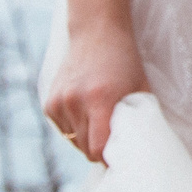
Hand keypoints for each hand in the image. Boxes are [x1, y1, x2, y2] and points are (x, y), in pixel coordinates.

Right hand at [43, 27, 147, 165]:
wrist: (96, 33)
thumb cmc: (125, 61)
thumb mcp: (140, 88)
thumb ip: (139, 117)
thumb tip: (142, 147)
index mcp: (100, 100)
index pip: (97, 149)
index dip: (109, 157)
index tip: (120, 156)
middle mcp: (75, 102)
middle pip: (85, 148)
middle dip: (99, 148)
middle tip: (113, 136)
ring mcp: (59, 102)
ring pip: (74, 141)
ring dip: (86, 138)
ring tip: (100, 119)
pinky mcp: (50, 103)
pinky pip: (63, 130)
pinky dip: (74, 128)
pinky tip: (86, 111)